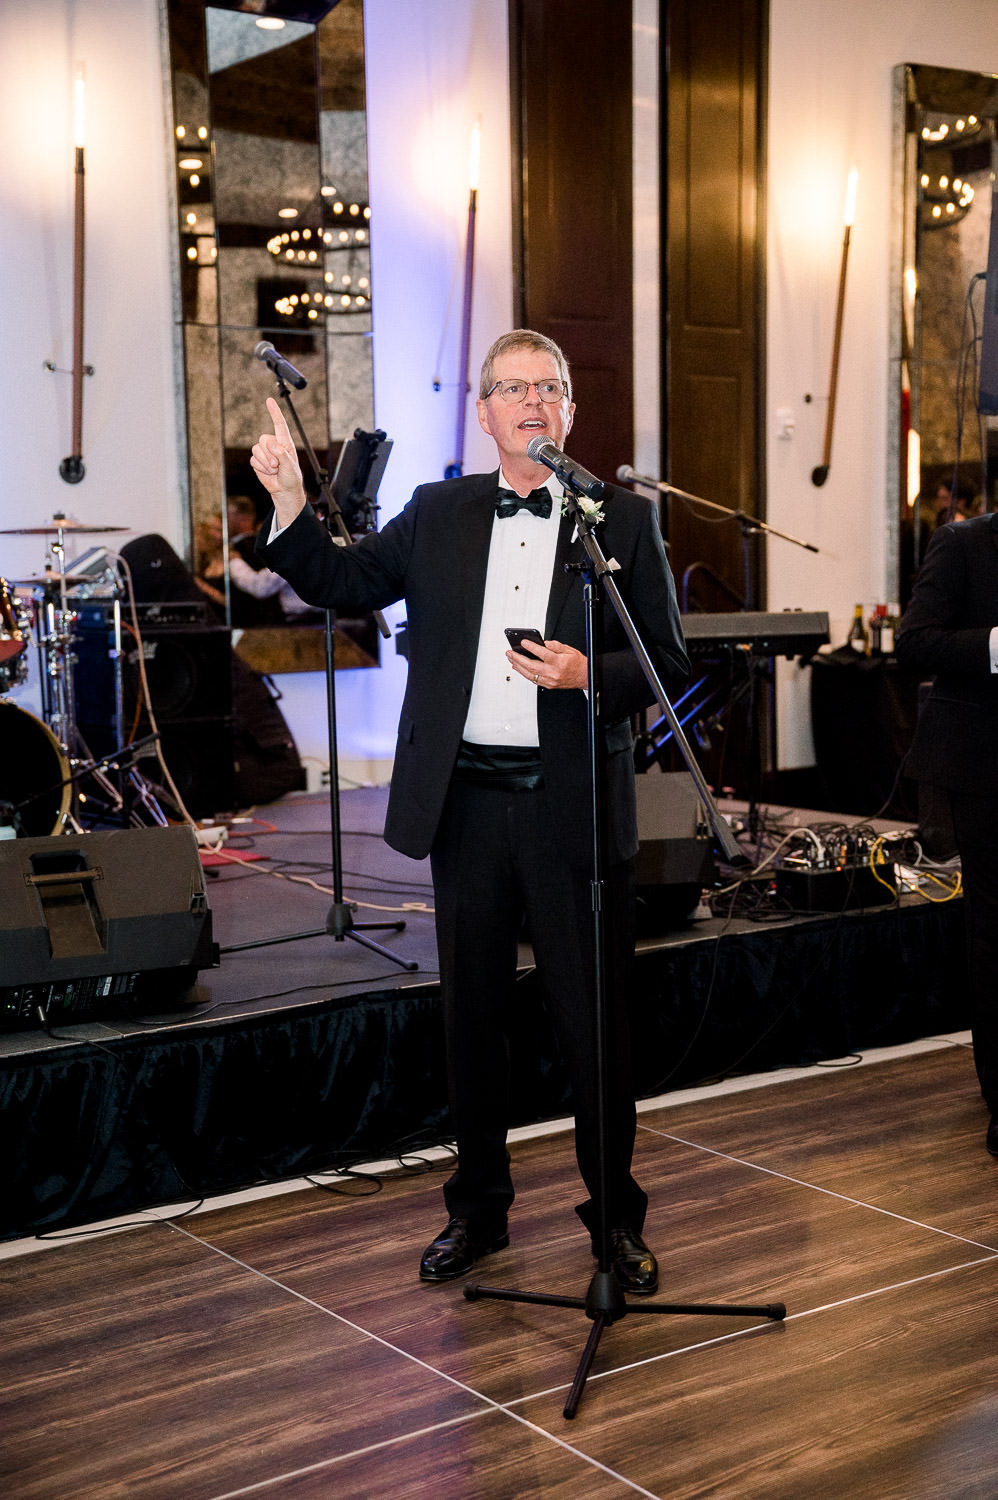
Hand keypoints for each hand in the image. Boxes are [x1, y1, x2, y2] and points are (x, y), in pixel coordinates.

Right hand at [250, 397, 306, 526]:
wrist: (284, 490)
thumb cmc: (291, 477)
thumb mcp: (290, 466)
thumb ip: (282, 454)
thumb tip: (272, 444)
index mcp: (285, 442)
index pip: (279, 424)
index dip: (274, 412)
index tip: (269, 400)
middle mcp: (274, 444)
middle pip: (263, 439)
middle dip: (269, 454)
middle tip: (277, 465)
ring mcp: (264, 452)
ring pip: (256, 449)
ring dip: (265, 462)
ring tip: (274, 470)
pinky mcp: (257, 460)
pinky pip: (253, 460)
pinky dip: (260, 468)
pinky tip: (268, 473)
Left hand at [506, 638, 587, 690]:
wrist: (584, 677)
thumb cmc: (577, 663)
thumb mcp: (568, 649)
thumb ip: (554, 646)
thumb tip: (542, 643)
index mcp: (559, 662)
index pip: (542, 653)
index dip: (531, 647)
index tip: (523, 642)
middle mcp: (553, 672)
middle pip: (531, 665)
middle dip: (518, 658)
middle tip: (510, 653)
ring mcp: (550, 681)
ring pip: (529, 674)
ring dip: (518, 666)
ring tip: (511, 659)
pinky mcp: (548, 685)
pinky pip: (533, 679)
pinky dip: (524, 673)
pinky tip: (519, 668)